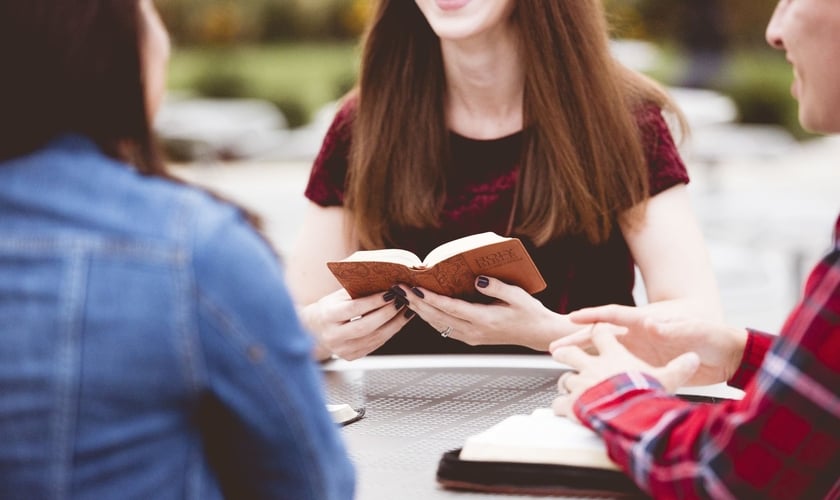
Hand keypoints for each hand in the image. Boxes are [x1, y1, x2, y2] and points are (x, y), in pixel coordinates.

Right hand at [298, 288, 413, 359]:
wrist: (314, 330)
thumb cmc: (329, 309)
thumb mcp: (336, 297)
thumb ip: (356, 291)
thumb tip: (383, 282)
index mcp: (328, 316)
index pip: (354, 309)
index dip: (374, 301)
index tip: (390, 292)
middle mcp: (333, 335)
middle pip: (365, 326)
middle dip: (387, 313)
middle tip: (402, 301)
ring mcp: (342, 349)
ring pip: (374, 338)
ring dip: (394, 324)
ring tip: (406, 310)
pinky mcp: (351, 356)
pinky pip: (375, 344)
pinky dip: (389, 332)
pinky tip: (398, 322)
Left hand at [399, 276, 561, 350]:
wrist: (537, 334)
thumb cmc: (529, 312)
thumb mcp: (517, 295)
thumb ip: (496, 287)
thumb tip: (477, 279)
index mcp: (485, 320)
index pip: (451, 309)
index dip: (431, 300)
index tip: (415, 290)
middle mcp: (474, 331)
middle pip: (439, 318)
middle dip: (417, 303)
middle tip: (400, 289)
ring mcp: (471, 337)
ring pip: (439, 325)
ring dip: (420, 312)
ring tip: (405, 297)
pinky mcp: (471, 338)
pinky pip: (445, 328)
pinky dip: (431, 318)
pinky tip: (422, 309)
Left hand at [550, 328, 699, 419]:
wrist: (628, 414)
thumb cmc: (647, 394)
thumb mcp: (668, 378)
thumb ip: (679, 368)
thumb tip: (694, 358)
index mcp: (614, 355)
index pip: (601, 333)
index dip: (596, 330)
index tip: (592, 330)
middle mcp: (592, 366)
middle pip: (572, 351)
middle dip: (565, 350)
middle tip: (556, 350)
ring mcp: (580, 384)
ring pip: (565, 378)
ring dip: (565, 383)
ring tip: (565, 388)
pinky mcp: (572, 403)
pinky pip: (560, 402)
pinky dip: (560, 406)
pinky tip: (561, 410)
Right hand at [551, 304, 747, 385]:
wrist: (726, 354)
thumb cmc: (712, 334)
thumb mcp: (694, 328)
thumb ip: (675, 327)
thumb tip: (653, 325)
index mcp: (646, 322)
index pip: (613, 315)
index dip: (593, 316)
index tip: (573, 318)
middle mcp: (637, 337)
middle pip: (600, 337)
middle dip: (575, 340)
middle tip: (553, 347)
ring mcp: (639, 353)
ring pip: (604, 355)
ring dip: (583, 359)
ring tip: (562, 366)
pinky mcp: (645, 368)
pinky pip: (618, 372)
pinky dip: (601, 377)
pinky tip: (587, 385)